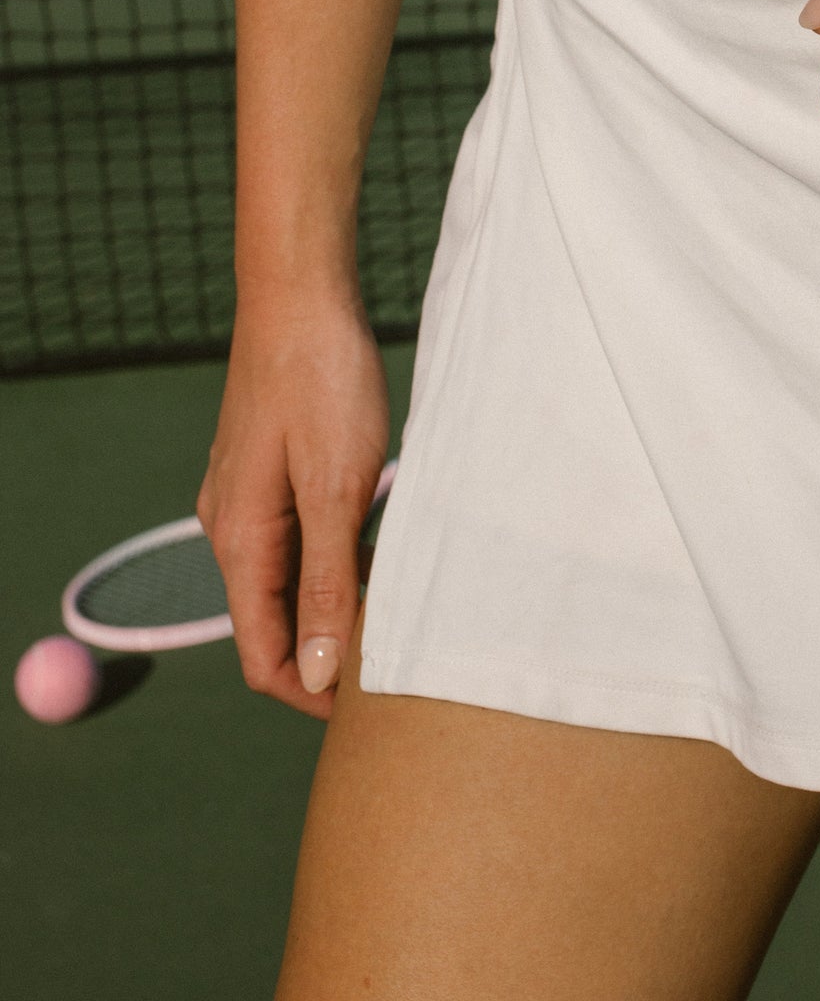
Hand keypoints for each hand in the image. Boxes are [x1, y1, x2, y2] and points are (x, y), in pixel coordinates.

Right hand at [197, 287, 388, 718]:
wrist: (301, 296)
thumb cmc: (321, 382)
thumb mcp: (335, 487)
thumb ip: (326, 582)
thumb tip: (319, 672)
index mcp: (241, 542)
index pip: (263, 656)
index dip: (314, 693)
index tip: (375, 707)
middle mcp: (233, 528)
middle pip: (273, 625)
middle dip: (330, 655)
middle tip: (400, 662)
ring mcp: (248, 499)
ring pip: (289, 582)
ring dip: (338, 605)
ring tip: (402, 609)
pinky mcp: (270, 473)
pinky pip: (298, 541)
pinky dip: (336, 560)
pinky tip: (383, 550)